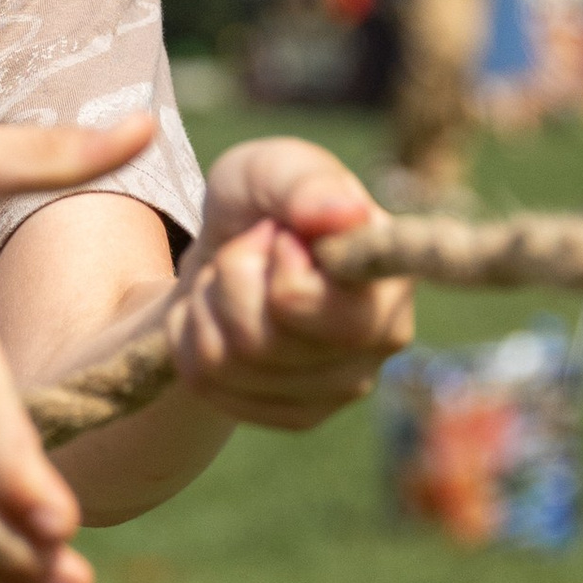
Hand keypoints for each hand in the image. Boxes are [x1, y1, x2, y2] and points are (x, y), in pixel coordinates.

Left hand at [167, 137, 414, 429]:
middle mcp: (384, 338)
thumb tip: (341, 214)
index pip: (336, 312)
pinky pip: (210, 385)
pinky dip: (191, 340)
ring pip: (231, 364)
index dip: (279, 268)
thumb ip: (302, 180)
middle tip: (243, 252)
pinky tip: (215, 316)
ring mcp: (344, 386)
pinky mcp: (300, 414)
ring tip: (227, 281)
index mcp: (391, 275)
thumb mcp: (268, 168)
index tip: (276, 232)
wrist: (225, 256)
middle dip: (230, 282)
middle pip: (264, 341)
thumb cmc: (257, 206)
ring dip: (207, 307)